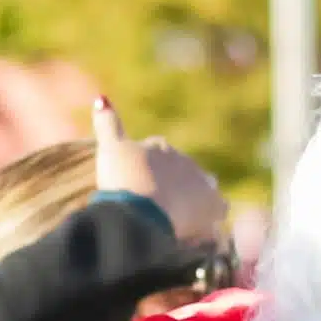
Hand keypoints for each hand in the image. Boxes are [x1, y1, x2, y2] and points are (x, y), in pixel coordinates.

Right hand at [90, 98, 227, 246]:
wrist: (141, 211)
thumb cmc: (123, 179)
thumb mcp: (109, 149)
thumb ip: (107, 124)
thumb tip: (101, 97)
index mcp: (161, 147)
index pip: (157, 150)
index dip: (145, 164)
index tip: (134, 178)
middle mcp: (185, 161)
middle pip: (181, 169)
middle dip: (171, 181)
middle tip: (154, 201)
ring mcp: (202, 183)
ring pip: (203, 185)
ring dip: (194, 195)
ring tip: (181, 211)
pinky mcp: (213, 207)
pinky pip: (219, 208)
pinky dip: (212, 213)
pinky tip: (204, 223)